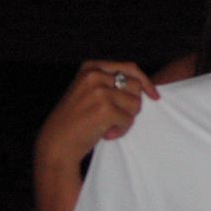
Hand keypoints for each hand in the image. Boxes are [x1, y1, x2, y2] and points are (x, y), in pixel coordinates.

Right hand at [34, 60, 158, 174]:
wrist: (57, 144)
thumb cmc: (75, 121)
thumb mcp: (88, 92)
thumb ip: (109, 83)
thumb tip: (145, 87)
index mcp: (90, 67)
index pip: (130, 67)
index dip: (145, 82)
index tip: (154, 96)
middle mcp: (94, 75)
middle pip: (136, 86)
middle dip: (132, 104)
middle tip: (117, 118)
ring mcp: (99, 91)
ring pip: (135, 103)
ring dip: (127, 119)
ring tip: (109, 126)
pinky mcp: (104, 109)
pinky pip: (129, 120)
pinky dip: (121, 130)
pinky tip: (106, 134)